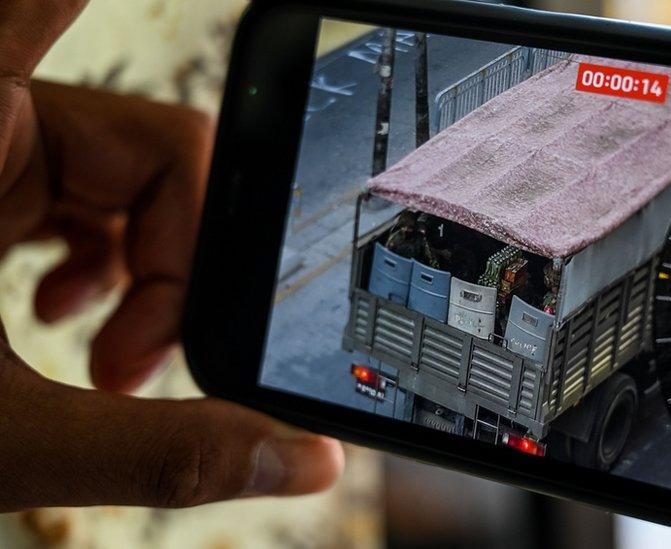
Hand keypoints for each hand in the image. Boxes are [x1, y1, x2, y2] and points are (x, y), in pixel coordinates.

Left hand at [0, 1, 342, 510]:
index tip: (162, 5)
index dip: (94, 9)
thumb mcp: (2, 441)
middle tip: (147, 355)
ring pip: (132, 186)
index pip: (46, 23)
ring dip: (150, 279)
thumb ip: (158, 452)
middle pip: (153, 153)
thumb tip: (297, 460)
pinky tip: (84, 327)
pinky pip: (90, 209)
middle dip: (175, 264)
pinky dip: (110, 272)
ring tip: (120, 363)